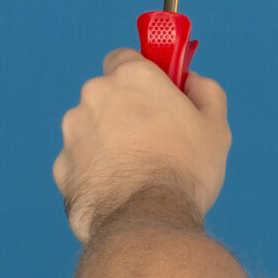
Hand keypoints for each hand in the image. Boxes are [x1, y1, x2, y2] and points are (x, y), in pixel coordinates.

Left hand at [54, 50, 230, 242]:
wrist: (147, 220)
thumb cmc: (186, 170)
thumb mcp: (215, 126)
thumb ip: (205, 92)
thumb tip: (192, 80)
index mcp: (131, 77)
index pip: (124, 57)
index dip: (141, 74)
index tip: (155, 91)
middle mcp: (95, 96)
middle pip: (108, 95)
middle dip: (125, 111)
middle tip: (155, 139)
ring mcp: (73, 131)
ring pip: (92, 129)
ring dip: (110, 142)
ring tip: (139, 172)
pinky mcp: (62, 166)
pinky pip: (81, 162)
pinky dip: (96, 171)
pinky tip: (121, 190)